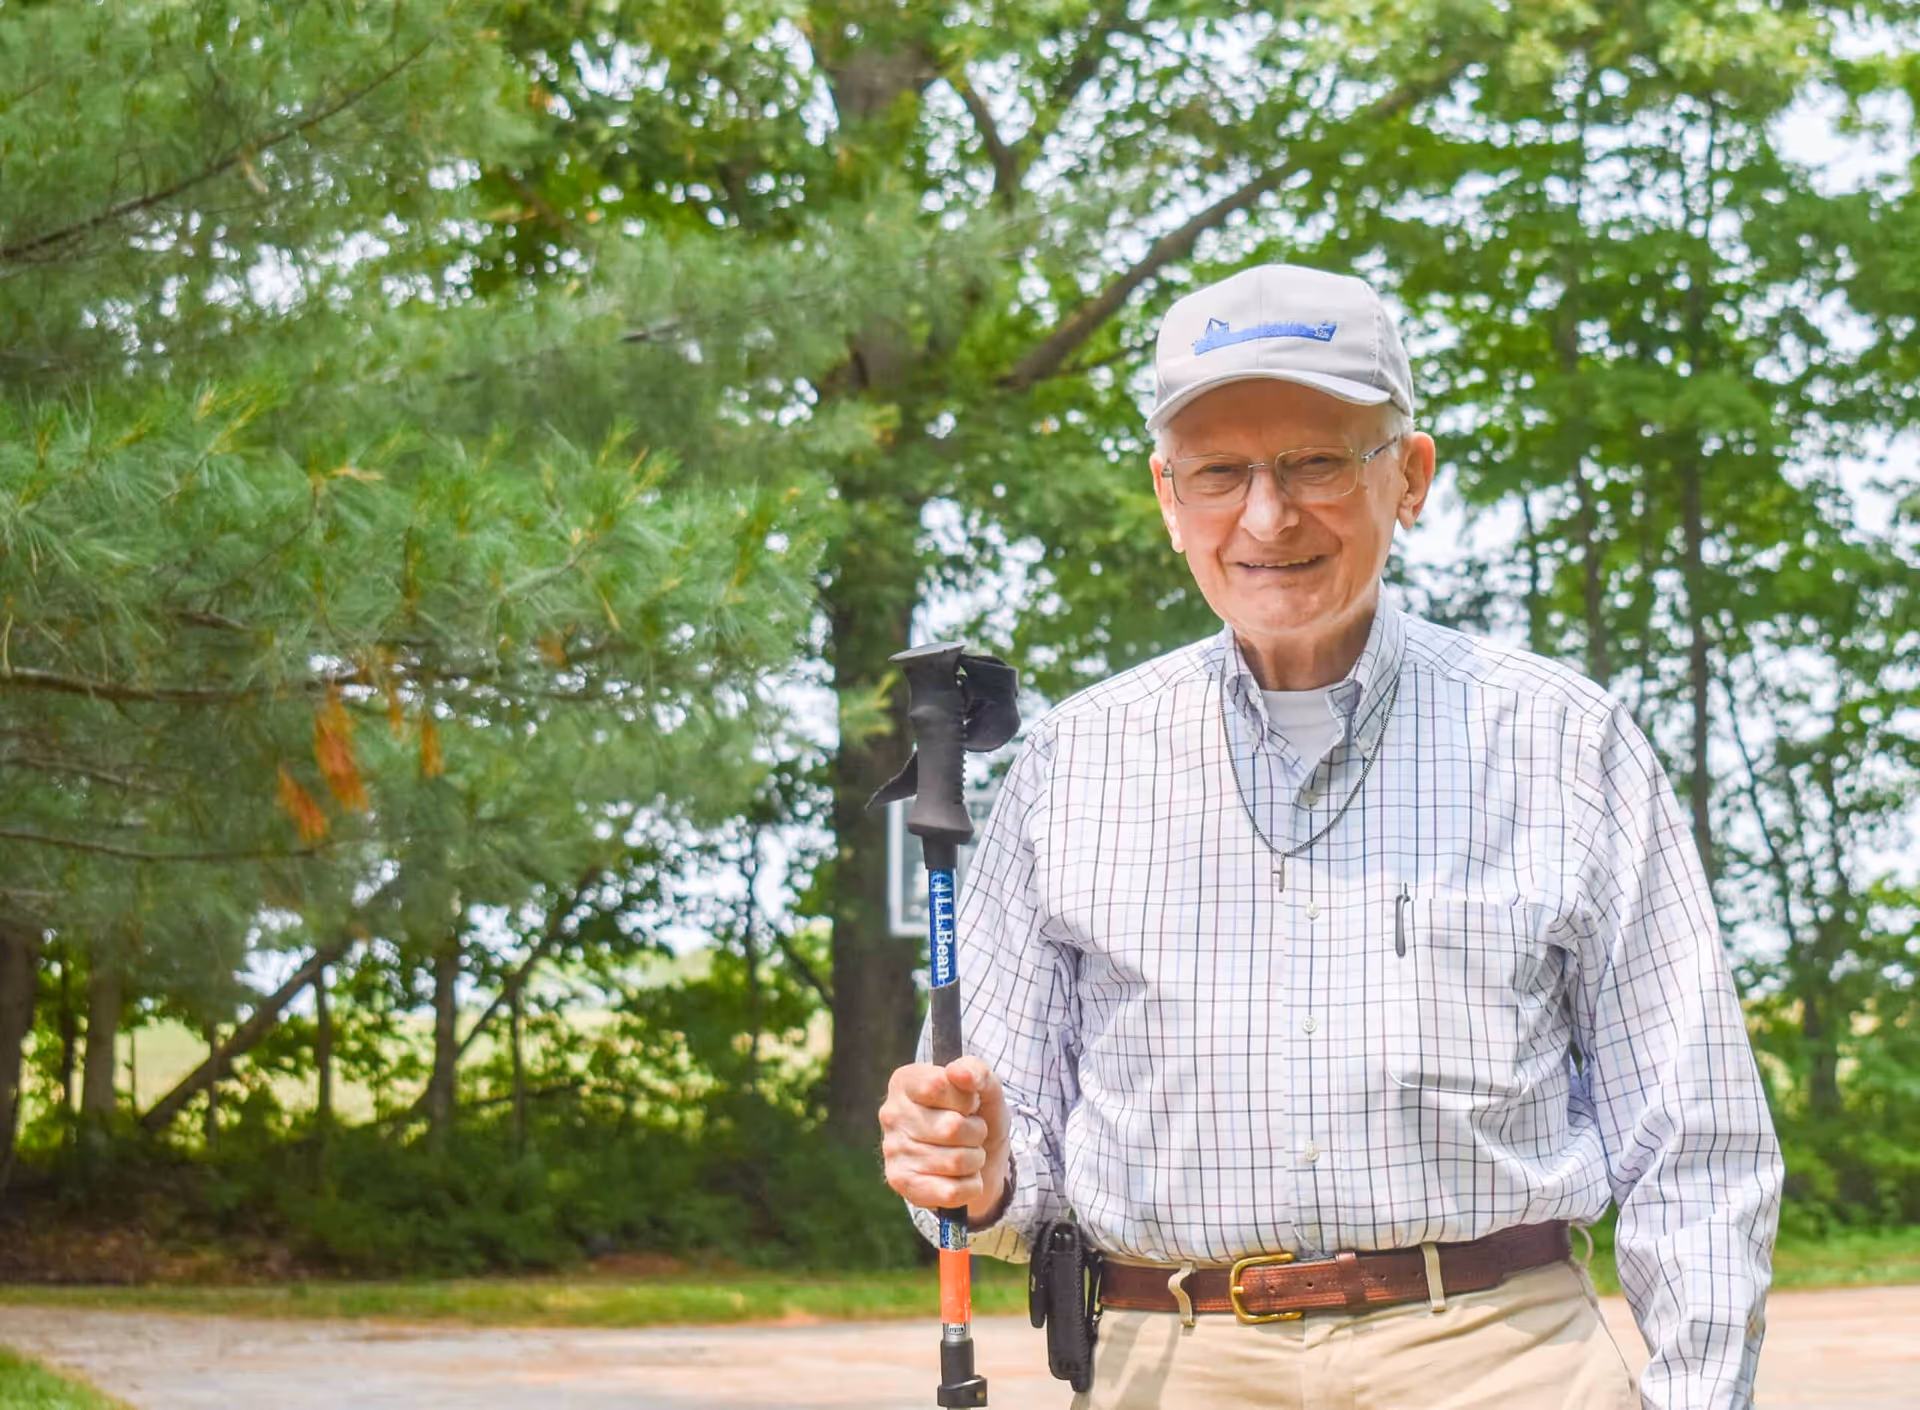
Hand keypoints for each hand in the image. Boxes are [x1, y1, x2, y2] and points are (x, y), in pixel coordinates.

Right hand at [879, 1057, 1010, 1224]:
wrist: (981, 1160)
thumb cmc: (977, 1117)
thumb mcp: (986, 1089)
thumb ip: (976, 1071)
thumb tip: (958, 1072)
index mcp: (905, 1081)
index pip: (939, 1085)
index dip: (966, 1098)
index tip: (968, 1103)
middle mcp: (891, 1114)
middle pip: (952, 1127)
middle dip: (976, 1132)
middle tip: (972, 1132)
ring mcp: (892, 1150)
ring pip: (955, 1161)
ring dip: (975, 1160)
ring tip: (967, 1153)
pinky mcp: (901, 1183)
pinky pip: (950, 1191)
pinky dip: (970, 1186)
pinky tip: (963, 1178)